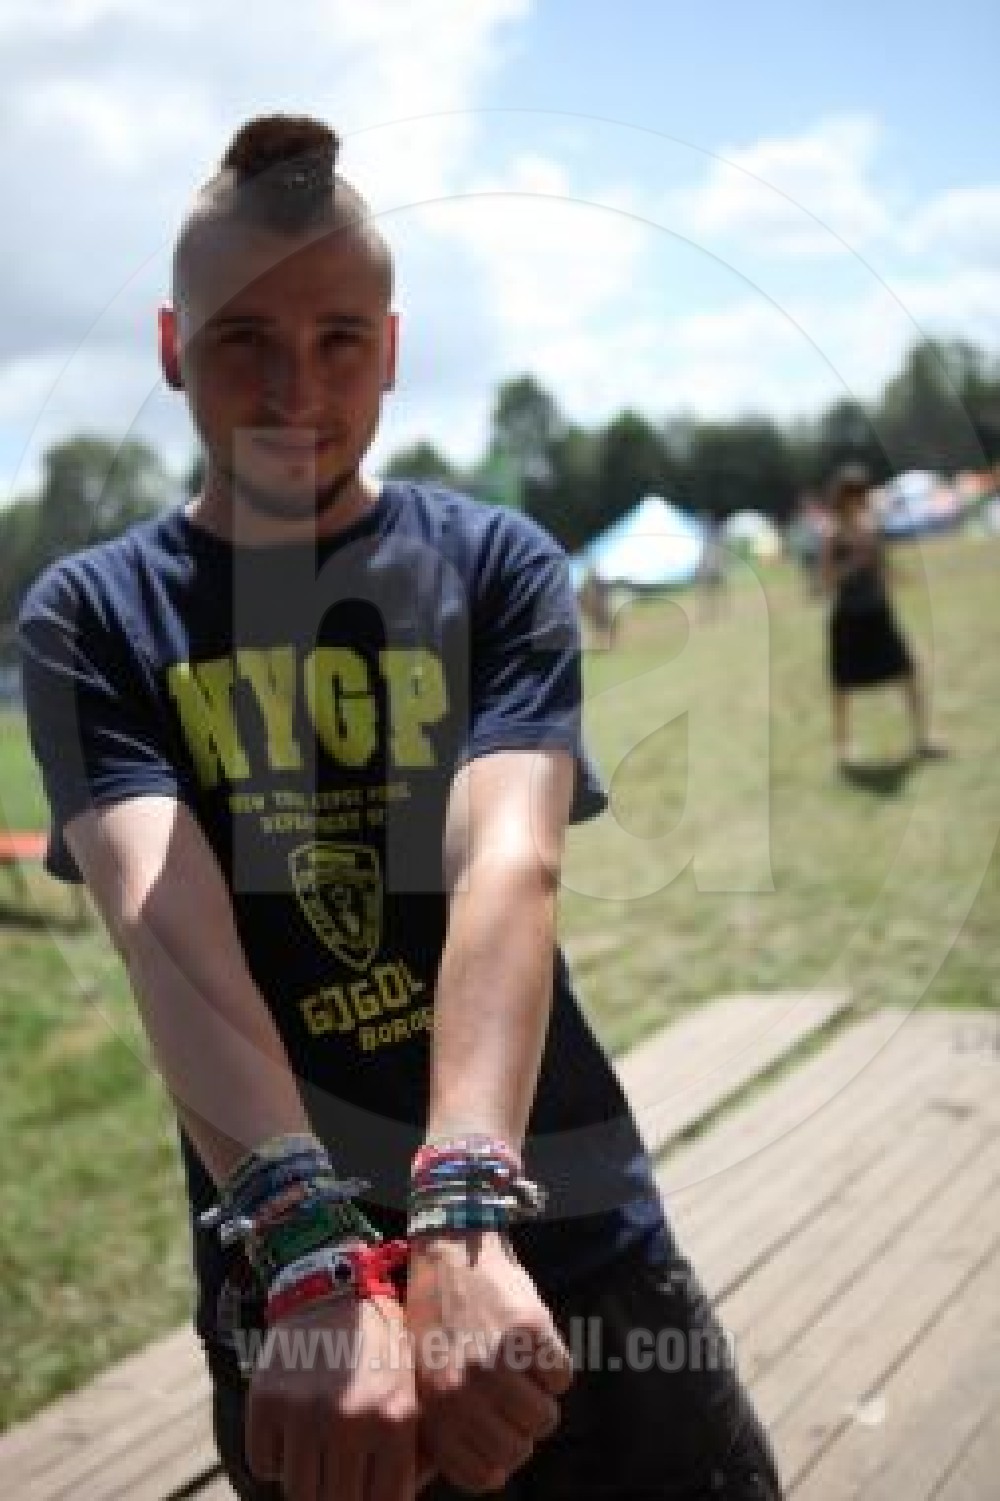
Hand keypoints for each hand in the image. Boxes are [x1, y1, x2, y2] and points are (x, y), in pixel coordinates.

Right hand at [246, 1293, 419, 1500]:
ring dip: (305, 1479)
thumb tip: (397, 1499)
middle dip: (338, 1493)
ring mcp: (304, 1411)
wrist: (335, 1292)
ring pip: (297, 1492)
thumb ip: (410, 1455)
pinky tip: (290, 1430)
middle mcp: (350, 1419)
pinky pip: (264, 1465)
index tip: (364, 1488)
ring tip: (316, 1451)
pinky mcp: (266, 1401)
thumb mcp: (409, 1396)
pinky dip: (274, 1457)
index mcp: (394, 1421)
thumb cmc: (380, 1352)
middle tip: (338, 1473)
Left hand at [407, 1231, 572, 1493]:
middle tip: (514, 1401)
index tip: (499, 1439)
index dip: (499, 1461)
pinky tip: (532, 1346)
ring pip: (545, 1418)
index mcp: (436, 1408)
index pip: (484, 1475)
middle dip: (522, 1430)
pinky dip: (554, 1366)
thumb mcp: (422, 1380)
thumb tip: (489, 1473)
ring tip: (522, 1372)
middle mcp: (465, 1389)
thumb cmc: (435, 1320)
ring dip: (541, 1399)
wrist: (449, 1252)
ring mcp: (498, 1360)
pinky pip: (561, 1377)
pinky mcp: (529, 1331)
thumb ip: (447, 1429)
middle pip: (520, 1448)